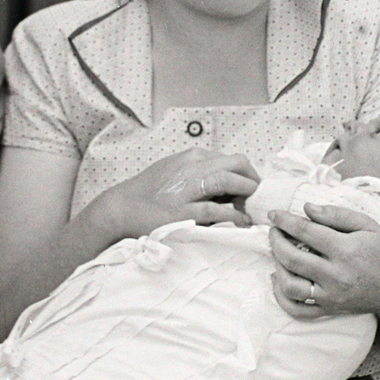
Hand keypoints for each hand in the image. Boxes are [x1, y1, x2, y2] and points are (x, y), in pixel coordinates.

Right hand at [84, 149, 258, 240]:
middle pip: (235, 164)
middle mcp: (190, 167)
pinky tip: (240, 223)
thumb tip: (229, 186)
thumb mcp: (177, 173)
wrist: (121, 208)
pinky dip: (232, 216)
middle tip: (258, 198)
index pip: (231, 159)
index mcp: (191, 157)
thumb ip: (201, 174)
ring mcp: (185, 188)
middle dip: (253, 180)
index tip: (253, 190)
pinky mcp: (181, 211)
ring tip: (252, 209)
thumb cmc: (149, 193)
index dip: (247, 174)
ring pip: (227, 180)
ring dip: (245, 193)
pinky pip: (214, 210)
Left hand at [269, 203, 379, 318]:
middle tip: (274, 231)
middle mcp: (336, 275)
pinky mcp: (330, 310)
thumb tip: (306, 209)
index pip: (305, 232)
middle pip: (292, 258)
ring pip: (290, 286)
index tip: (273, 214)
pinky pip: (297, 310)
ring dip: (277, 267)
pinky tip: (279, 279)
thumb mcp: (367, 225)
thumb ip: (336, 214)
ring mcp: (331, 296)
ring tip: (277, 254)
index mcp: (345, 250)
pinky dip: (281, 297)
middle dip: (276, 241)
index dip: (285, 221)